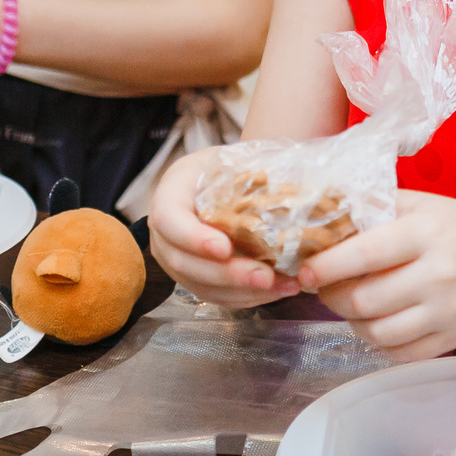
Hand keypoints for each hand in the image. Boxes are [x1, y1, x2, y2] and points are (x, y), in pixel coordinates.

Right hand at [144, 149, 300, 309]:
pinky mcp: (194, 278)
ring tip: (281, 286)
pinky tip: (277, 290)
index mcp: (171, 193)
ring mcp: (176, 259)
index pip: (169, 219)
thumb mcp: (234, 159)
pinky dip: (246, 297)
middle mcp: (165, 232)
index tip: (225, 248)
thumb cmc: (229, 167)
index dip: (194, 238)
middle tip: (265, 276)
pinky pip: (215, 295)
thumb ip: (250, 174)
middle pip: (184, 262)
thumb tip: (290, 191)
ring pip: (200, 285)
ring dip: (242, 290)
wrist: (220, 180)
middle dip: (227, 274)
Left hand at [295, 192, 455, 363]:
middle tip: (325, 287)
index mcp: (428, 233)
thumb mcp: (420, 204)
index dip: (326, 266)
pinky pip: (399, 352)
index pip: (365, 254)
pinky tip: (378, 321)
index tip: (304, 271)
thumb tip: (319, 215)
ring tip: (352, 304)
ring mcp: (448, 312)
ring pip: (377, 333)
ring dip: (352, 321)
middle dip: (332, 296)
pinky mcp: (452, 339)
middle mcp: (440, 275)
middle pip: (364, 300)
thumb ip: (374, 207)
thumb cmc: (454, 227)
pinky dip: (378, 341)